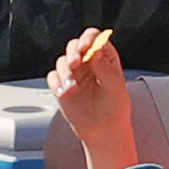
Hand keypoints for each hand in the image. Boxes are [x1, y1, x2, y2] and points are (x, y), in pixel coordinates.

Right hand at [48, 31, 133, 168]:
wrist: (103, 130)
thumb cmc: (115, 108)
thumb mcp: (116, 87)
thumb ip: (105, 69)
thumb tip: (95, 52)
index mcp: (104, 58)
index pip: (95, 38)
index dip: (88, 38)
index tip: (85, 47)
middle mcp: (88, 62)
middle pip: (74, 46)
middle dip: (72, 53)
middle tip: (75, 64)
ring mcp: (74, 73)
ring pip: (62, 61)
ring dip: (65, 72)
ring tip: (73, 87)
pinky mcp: (62, 86)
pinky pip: (53, 77)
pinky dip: (57, 84)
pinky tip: (65, 93)